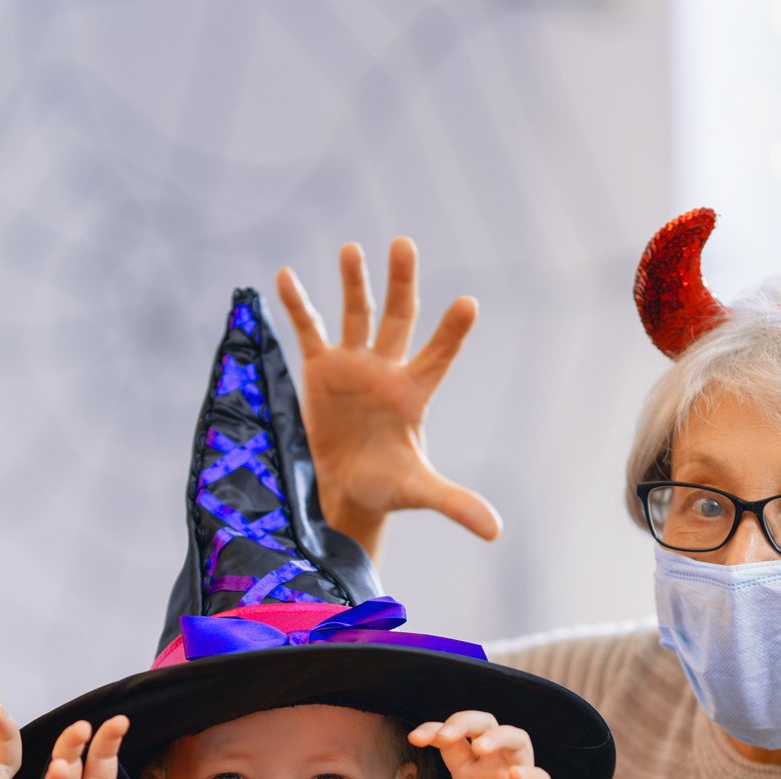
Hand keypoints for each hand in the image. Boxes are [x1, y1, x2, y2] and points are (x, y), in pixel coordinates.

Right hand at [276, 237, 499, 549]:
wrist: (347, 488)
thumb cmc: (388, 486)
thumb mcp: (420, 492)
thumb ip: (455, 503)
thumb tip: (496, 531)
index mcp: (413, 393)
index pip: (438, 356)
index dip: (452, 332)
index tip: (469, 303)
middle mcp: (386, 370)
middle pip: (398, 318)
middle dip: (401, 283)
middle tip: (404, 244)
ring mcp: (353, 366)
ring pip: (356, 314)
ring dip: (354, 282)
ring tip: (351, 250)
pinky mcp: (320, 370)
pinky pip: (309, 331)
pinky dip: (298, 305)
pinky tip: (285, 277)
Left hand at [399, 711, 552, 778]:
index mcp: (469, 769)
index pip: (452, 738)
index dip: (433, 730)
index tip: (414, 738)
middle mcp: (493, 765)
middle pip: (483, 724)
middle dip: (462, 722)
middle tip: (443, 736)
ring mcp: (517, 775)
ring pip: (517, 738)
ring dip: (498, 736)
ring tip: (480, 747)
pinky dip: (532, 774)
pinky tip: (516, 776)